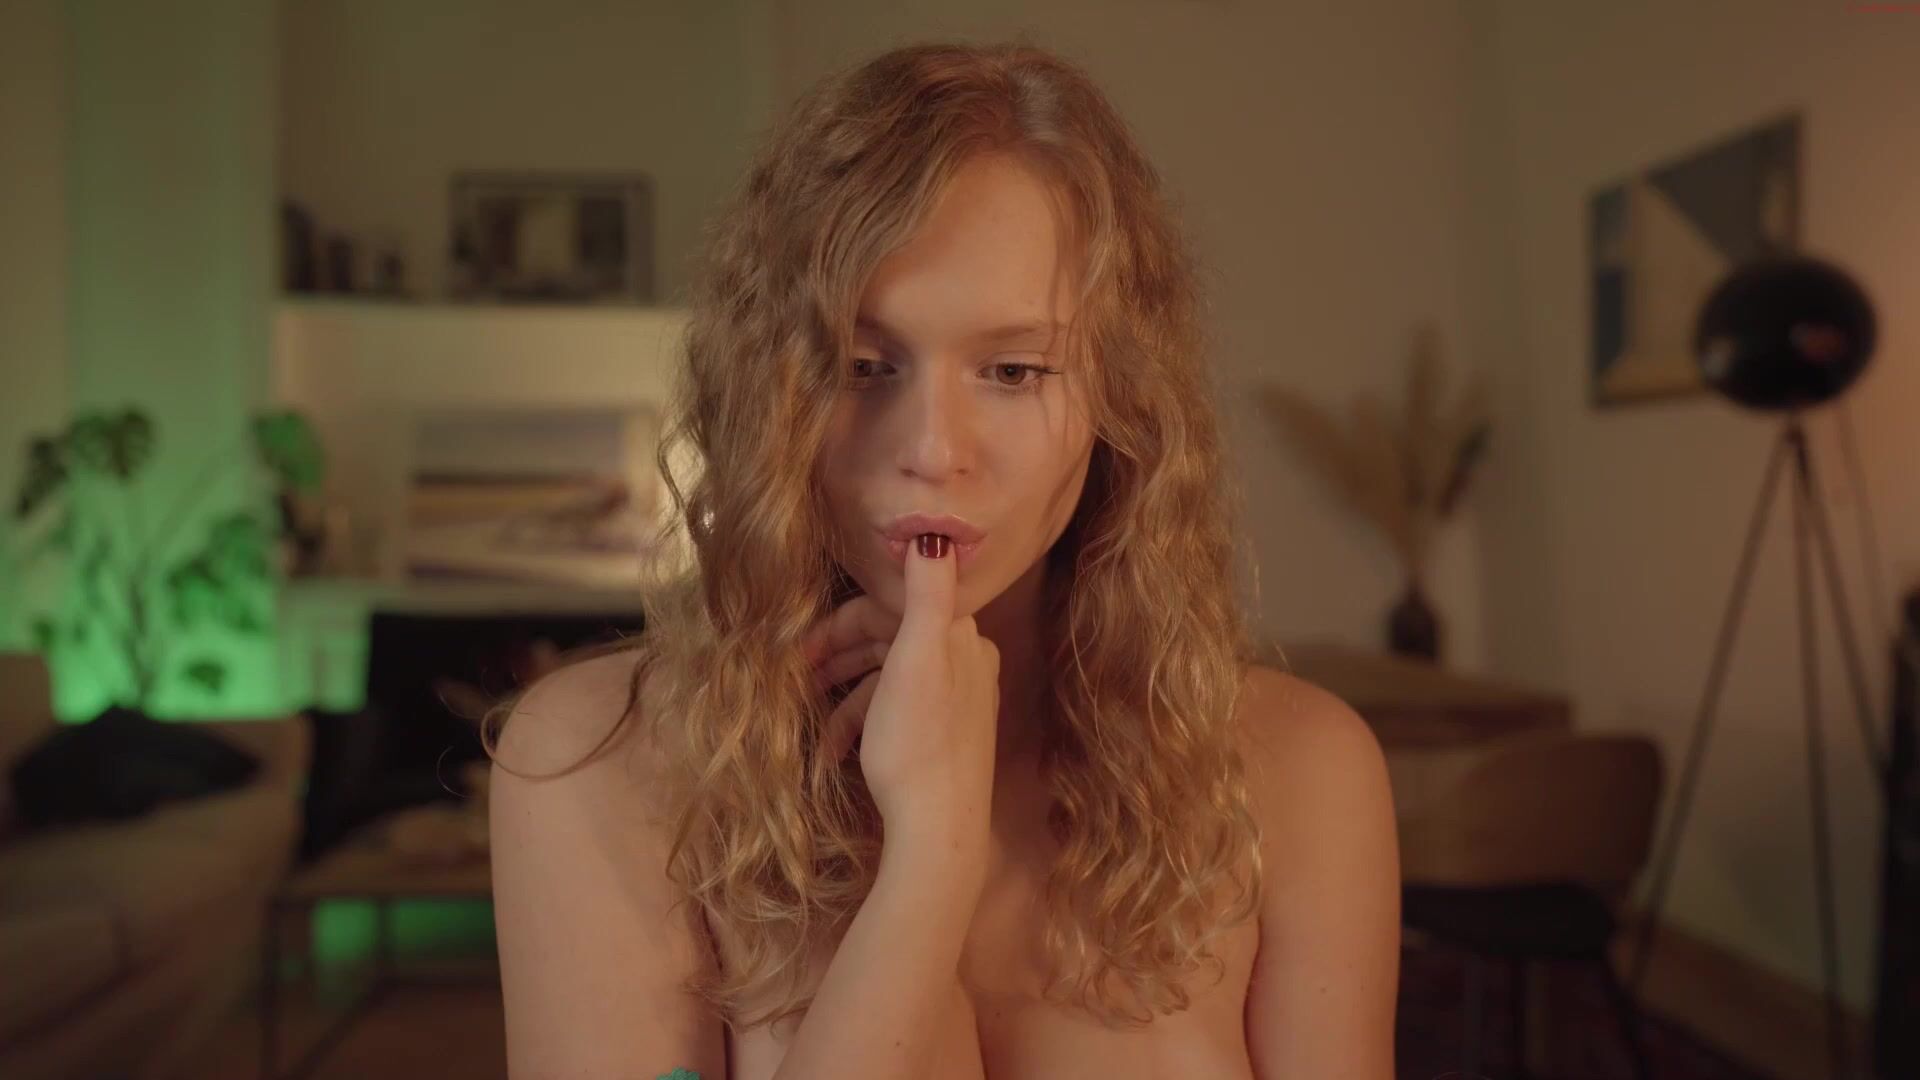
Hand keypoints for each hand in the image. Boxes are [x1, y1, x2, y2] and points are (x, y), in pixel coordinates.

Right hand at [801, 535, 998, 845]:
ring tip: (808, 719)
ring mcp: (957, 700)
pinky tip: (833, 750)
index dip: (839, 625)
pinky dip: (862, 722)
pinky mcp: (946, 735)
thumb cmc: (918, 743)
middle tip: (794, 679)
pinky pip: (896, 711)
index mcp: (958, 636)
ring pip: (887, 678)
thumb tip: (934, 531)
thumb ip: (929, 592)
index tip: (797, 650)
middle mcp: (965, 660)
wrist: (938, 829)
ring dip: (844, 694)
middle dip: (837, 657)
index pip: (888, 608)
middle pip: (887, 640)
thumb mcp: (917, 658)